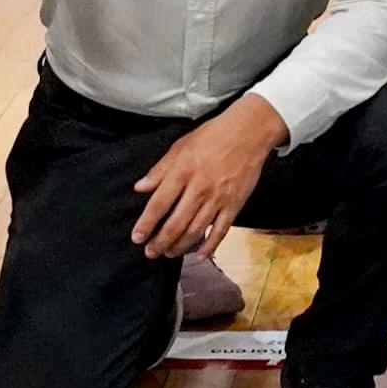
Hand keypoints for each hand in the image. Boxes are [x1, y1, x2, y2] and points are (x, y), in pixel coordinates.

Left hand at [132, 95, 283, 257]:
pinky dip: (210, 246)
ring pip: (196, 230)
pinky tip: (200, 255)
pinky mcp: (235, 204)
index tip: (137, 237)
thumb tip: (140, 187)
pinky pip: (221, 230)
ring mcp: (218, 198)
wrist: (249, 132)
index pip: (159, 204)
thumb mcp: (181, 146)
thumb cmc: (213, 136)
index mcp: (183, 171)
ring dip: (180, 246)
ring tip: (169, 253)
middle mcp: (199, 188)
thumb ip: (160, 169)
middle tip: (150, 252)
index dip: (146, 224)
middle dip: (160, 242)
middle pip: (176, 223)